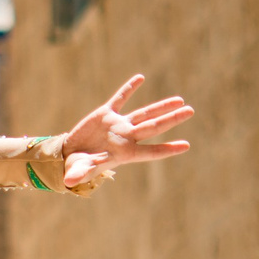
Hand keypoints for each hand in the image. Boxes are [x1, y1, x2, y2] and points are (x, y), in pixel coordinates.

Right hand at [57, 74, 193, 186]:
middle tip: (190, 111)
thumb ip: (79, 173)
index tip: (186, 146)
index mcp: (124, 154)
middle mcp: (126, 137)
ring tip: (180, 100)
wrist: (68, 154)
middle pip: (153, 126)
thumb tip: (70, 180)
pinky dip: (129, 88)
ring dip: (161, 106)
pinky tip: (140, 78)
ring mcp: (118, 124)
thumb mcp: (79, 170)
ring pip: (144, 113)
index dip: (167, 149)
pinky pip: (120, 97)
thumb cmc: (78, 167)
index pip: (150, 151)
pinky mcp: (106, 113)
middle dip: (171, 119)